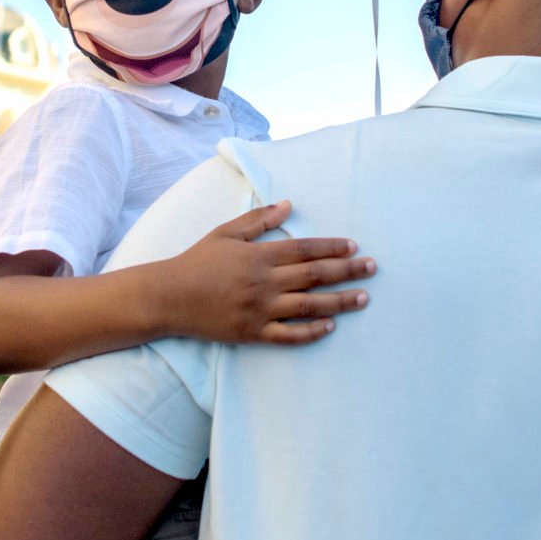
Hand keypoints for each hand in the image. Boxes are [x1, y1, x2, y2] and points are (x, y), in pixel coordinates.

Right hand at [152, 202, 374, 345]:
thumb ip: (258, 219)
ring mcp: (259, 310)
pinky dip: (311, 331)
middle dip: (347, 270)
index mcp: (258, 256)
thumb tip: (288, 204)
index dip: (331, 247)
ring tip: (364, 298)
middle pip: (314, 275)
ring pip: (308, 306)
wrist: (168, 298)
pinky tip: (330, 326)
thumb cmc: (197, 261)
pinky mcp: (252, 333)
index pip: (304, 249)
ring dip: (339, 301)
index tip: (354, 246)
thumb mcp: (225, 233)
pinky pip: (288, 335)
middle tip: (372, 268)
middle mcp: (263, 282)